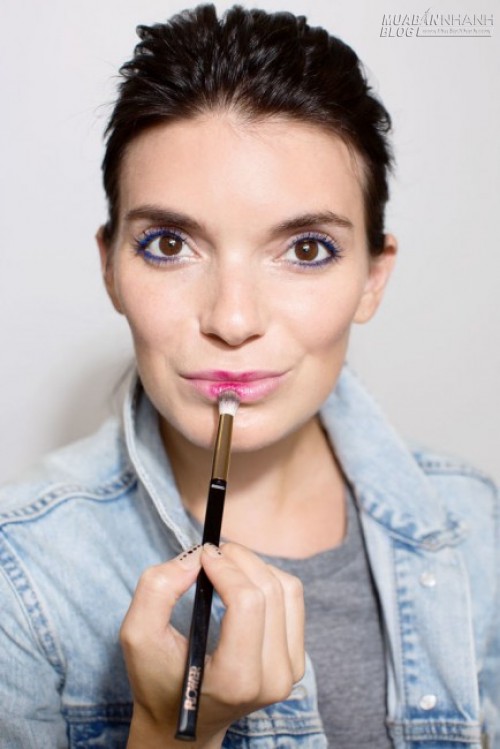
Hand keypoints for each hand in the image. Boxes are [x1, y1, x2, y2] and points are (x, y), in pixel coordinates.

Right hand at [120, 542, 304, 747]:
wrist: (185, 724)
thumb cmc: (159, 679)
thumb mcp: (137, 636)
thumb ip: (157, 589)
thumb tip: (196, 557)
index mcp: (235, 680)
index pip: (248, 602)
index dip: (227, 567)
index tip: (203, 554)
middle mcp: (272, 679)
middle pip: (269, 590)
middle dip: (239, 559)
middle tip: (212, 553)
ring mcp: (290, 671)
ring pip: (287, 589)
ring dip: (255, 565)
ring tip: (226, 564)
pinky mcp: (296, 661)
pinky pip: (294, 600)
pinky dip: (269, 579)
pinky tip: (244, 582)